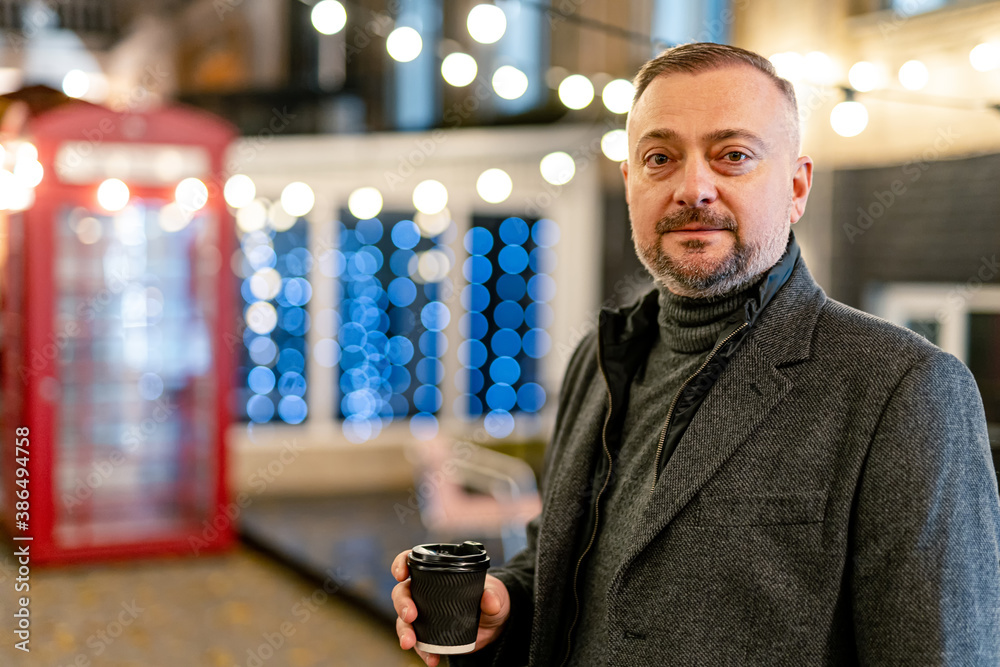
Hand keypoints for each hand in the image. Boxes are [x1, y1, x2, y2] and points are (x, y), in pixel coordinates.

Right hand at [391, 550, 510, 665]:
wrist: (495, 624)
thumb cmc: (491, 598)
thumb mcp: (495, 594)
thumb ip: (493, 596)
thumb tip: (489, 600)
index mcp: (437, 573)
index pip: (412, 562)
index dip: (401, 564)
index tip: (400, 574)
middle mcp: (425, 592)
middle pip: (402, 593)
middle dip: (402, 604)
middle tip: (411, 615)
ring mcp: (425, 614)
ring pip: (404, 620)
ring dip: (404, 631)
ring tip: (410, 642)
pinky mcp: (429, 634)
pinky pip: (419, 643)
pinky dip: (422, 652)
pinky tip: (431, 660)